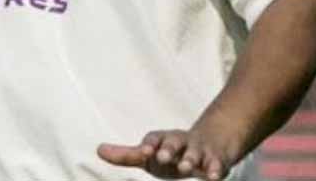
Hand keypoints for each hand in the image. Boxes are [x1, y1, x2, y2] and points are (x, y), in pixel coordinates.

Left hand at [97, 125, 240, 179]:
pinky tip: (213, 176)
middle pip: (173, 142)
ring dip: (190, 159)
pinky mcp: (216, 160)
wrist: (208, 144)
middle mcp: (180, 142)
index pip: (153, 138)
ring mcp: (199, 150)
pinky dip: (215, 169)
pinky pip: (216, 164)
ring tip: (186, 167)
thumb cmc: (171, 152)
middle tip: (162, 157)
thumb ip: (126, 155)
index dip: (149, 145)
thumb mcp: (150, 153)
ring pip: (195, 153)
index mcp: (162, 139)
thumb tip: (99, 150)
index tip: (143, 151)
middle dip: (168, 149)